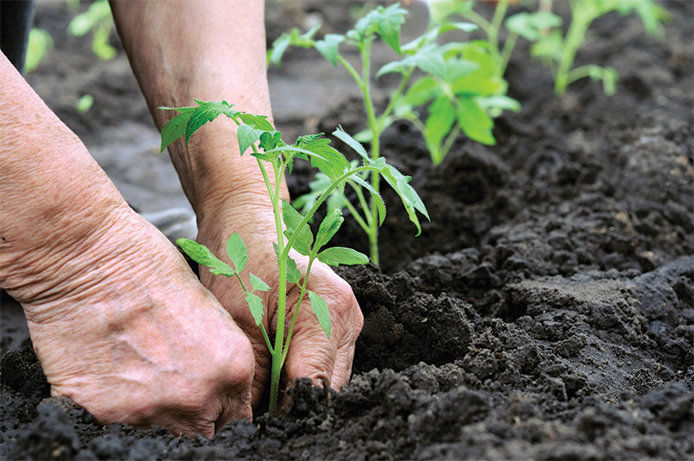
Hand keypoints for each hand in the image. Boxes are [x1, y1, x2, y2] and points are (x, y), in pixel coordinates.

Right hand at [12, 205, 254, 436]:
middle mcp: (198, 396)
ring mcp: (150, 410)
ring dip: (153, 412)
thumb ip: (220, 358)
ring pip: (160, 434)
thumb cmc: (149, 267)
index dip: (221, 411)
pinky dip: (113, 407)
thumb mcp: (210, 310)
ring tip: (136, 372)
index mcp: (233, 367)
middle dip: (193, 416)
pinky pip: (114, 426)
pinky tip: (108, 372)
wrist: (89, 259)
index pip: (237, 418)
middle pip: (202, 432)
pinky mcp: (103, 413)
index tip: (210, 405)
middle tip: (171, 387)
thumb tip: (218, 389)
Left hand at [196, 193, 363, 405]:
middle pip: (328, 388)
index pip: (315, 385)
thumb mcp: (238, 321)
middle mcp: (348, 318)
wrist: (246, 221)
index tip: (257, 424)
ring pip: (328, 380)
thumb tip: (253, 421)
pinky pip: (323, 365)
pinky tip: (272, 375)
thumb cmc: (240, 259)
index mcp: (330, 311)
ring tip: (261, 395)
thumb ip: (254, 376)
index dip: (285, 412)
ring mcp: (347, 322)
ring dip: (296, 392)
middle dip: (293, 405)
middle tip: (255, 414)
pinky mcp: (337, 325)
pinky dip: (298, 375)